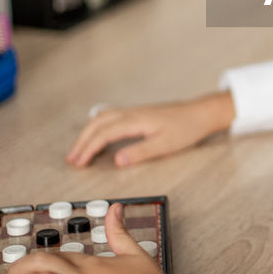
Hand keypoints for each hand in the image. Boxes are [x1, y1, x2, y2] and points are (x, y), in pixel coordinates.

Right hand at [66, 92, 234, 166]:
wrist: (200, 112)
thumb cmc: (186, 129)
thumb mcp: (166, 144)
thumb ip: (141, 152)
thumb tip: (117, 161)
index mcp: (135, 121)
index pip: (104, 134)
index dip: (89, 148)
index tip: (78, 162)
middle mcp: (131, 113)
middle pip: (97, 124)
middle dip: (82, 141)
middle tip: (72, 159)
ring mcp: (133, 111)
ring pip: (101, 118)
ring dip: (88, 133)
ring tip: (79, 150)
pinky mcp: (137, 113)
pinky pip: (110, 117)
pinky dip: (97, 127)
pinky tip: (96, 135)